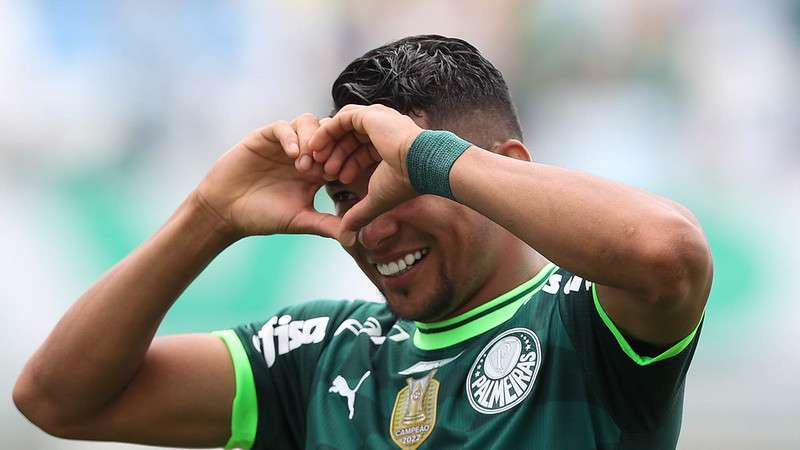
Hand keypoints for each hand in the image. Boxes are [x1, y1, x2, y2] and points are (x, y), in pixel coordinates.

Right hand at [193, 113, 339, 238]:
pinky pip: (283, 126)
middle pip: (329, 132)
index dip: (346, 161)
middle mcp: (304, 153)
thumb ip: (326, 225)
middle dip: (331, 147)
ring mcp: (285, 143)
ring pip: (309, 122)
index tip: (343, 178)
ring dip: (312, 140)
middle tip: (326, 169)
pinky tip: (292, 155)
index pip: (342, 153)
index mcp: (317, 171)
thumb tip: (354, 239)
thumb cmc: (263, 216)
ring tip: (306, 165)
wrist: (226, 210)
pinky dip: (291, 137)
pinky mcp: (265, 137)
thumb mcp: (300, 221)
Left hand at [306, 104, 422, 244]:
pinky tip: (315, 147)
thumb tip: (347, 238)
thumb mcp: (376, 199)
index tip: (336, 180)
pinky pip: (339, 120)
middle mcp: (383, 128)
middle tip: (322, 173)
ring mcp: (376, 119)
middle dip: (334, 155)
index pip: (361, 150)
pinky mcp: (367, 115)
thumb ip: (359, 215)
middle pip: (349, 138)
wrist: (421, 165)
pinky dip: (325, 133)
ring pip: (342, 128)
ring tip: (317, 162)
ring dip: (328, 144)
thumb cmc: (405, 182)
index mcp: (389, 144)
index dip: (346, 164)